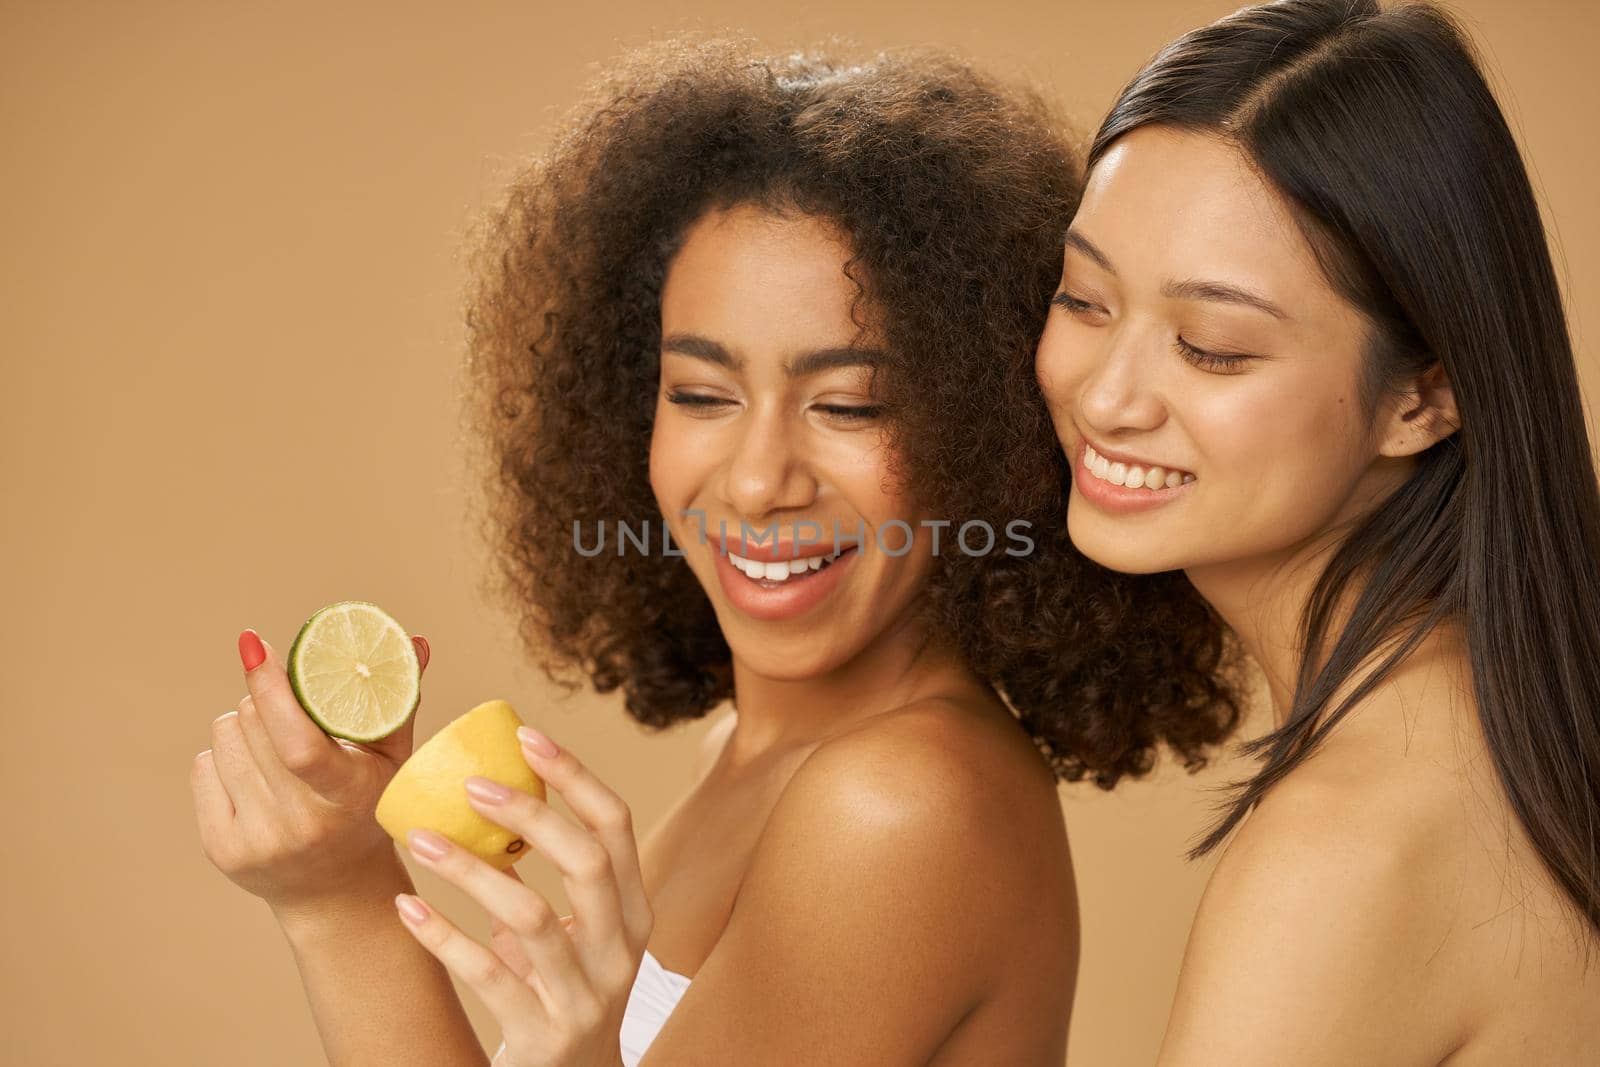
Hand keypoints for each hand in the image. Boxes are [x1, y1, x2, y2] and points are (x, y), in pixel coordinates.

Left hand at [190, 628, 430, 913]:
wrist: (337, 890)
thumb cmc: (369, 806)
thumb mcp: (394, 759)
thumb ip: (399, 700)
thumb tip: (414, 641)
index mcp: (346, 797)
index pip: (298, 743)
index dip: (273, 691)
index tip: (255, 645)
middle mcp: (299, 824)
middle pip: (253, 726)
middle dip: (265, 698)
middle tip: (286, 703)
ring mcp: (257, 840)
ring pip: (224, 739)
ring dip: (243, 724)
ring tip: (272, 741)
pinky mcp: (222, 849)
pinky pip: (203, 767)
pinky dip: (224, 756)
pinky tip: (252, 770)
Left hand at [393, 728, 652, 1066]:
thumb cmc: (560, 995)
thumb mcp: (567, 934)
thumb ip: (545, 878)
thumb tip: (489, 795)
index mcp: (634, 912)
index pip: (617, 825)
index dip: (575, 775)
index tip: (525, 735)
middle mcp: (621, 950)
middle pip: (588, 862)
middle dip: (528, 814)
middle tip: (468, 784)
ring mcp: (585, 996)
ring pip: (530, 917)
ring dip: (468, 870)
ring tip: (418, 839)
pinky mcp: (542, 1034)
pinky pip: (487, 975)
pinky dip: (442, 936)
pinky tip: (406, 908)